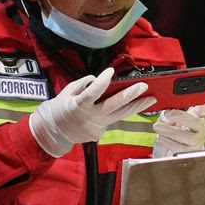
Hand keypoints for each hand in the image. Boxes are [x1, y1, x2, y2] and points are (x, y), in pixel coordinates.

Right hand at [29, 67, 155, 157]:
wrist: (53, 133)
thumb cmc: (59, 109)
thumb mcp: (67, 92)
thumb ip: (83, 85)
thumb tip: (98, 80)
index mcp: (79, 105)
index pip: (93, 92)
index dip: (102, 81)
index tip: (110, 71)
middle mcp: (91, 117)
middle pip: (114, 105)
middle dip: (131, 95)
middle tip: (144, 86)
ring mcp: (97, 127)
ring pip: (120, 115)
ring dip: (137, 106)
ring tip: (151, 99)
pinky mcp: (100, 133)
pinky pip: (112, 120)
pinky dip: (119, 112)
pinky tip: (131, 106)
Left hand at [152, 88, 204, 156]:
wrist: (168, 152)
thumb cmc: (173, 133)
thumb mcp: (172, 118)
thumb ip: (173, 109)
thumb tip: (170, 108)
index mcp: (197, 118)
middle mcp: (200, 130)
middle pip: (196, 122)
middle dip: (181, 117)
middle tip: (167, 113)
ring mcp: (197, 143)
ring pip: (189, 138)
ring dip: (171, 131)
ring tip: (158, 127)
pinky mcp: (190, 154)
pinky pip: (182, 150)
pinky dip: (169, 143)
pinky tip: (162, 138)